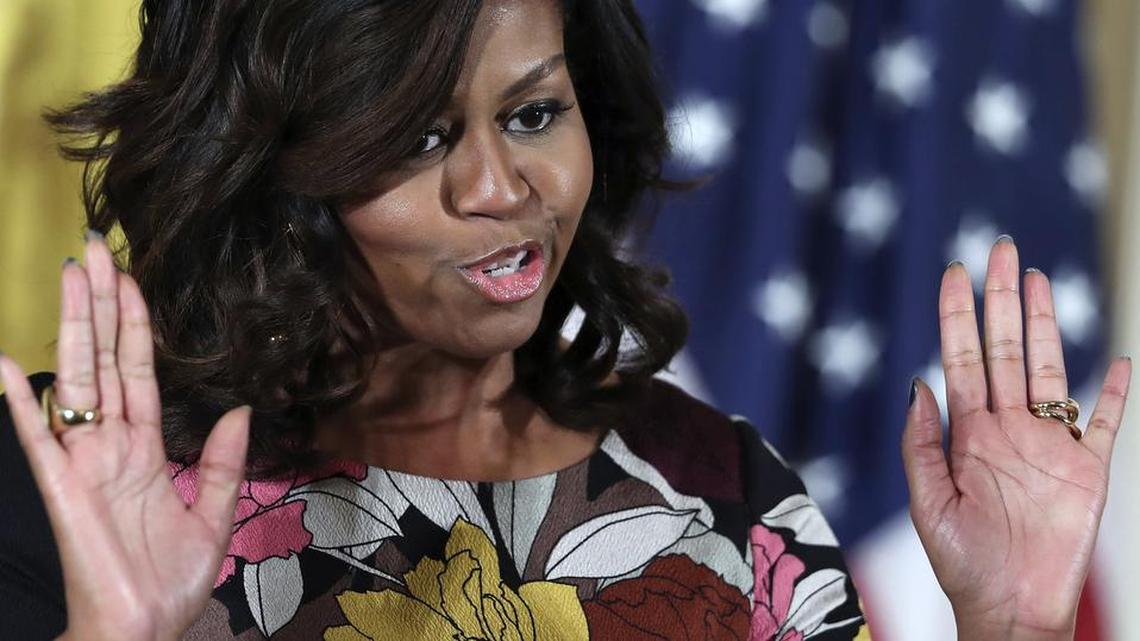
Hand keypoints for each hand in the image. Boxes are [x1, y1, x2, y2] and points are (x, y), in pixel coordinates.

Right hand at [0, 233, 250, 640]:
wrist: (145, 629)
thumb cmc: (171, 580)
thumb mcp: (214, 514)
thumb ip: (221, 461)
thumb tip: (237, 408)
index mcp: (146, 447)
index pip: (139, 370)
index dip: (136, 324)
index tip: (131, 277)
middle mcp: (111, 444)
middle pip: (104, 360)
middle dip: (101, 305)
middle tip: (94, 250)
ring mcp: (83, 461)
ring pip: (76, 380)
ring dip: (72, 329)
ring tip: (68, 277)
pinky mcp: (61, 487)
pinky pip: (36, 437)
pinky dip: (17, 401)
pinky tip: (2, 362)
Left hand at [901, 237, 1130, 640]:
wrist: (1009, 608)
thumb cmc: (962, 561)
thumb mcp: (926, 502)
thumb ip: (920, 442)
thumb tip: (918, 383)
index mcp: (967, 432)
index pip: (959, 357)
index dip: (957, 314)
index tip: (955, 271)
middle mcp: (1007, 427)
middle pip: (1004, 348)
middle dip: (1001, 299)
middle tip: (1001, 248)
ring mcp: (1048, 444)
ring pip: (1048, 368)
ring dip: (1045, 323)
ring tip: (1038, 278)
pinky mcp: (1087, 470)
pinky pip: (1103, 422)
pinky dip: (1112, 392)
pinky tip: (1116, 359)